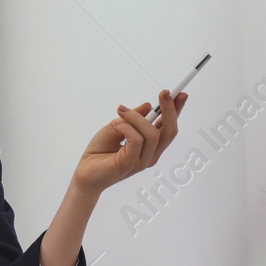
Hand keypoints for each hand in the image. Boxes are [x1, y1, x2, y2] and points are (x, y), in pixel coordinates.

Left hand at [72, 89, 188, 194]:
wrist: (84, 173)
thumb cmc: (100, 152)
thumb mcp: (117, 126)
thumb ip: (133, 118)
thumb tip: (149, 105)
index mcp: (150, 146)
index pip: (168, 127)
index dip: (176, 110)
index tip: (180, 93)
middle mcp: (150, 154)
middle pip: (170, 132)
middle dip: (170, 110)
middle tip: (165, 92)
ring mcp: (142, 161)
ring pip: (152, 134)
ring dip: (136, 117)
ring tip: (120, 111)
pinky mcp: (130, 163)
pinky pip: (136, 140)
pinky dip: (126, 127)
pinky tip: (116, 125)